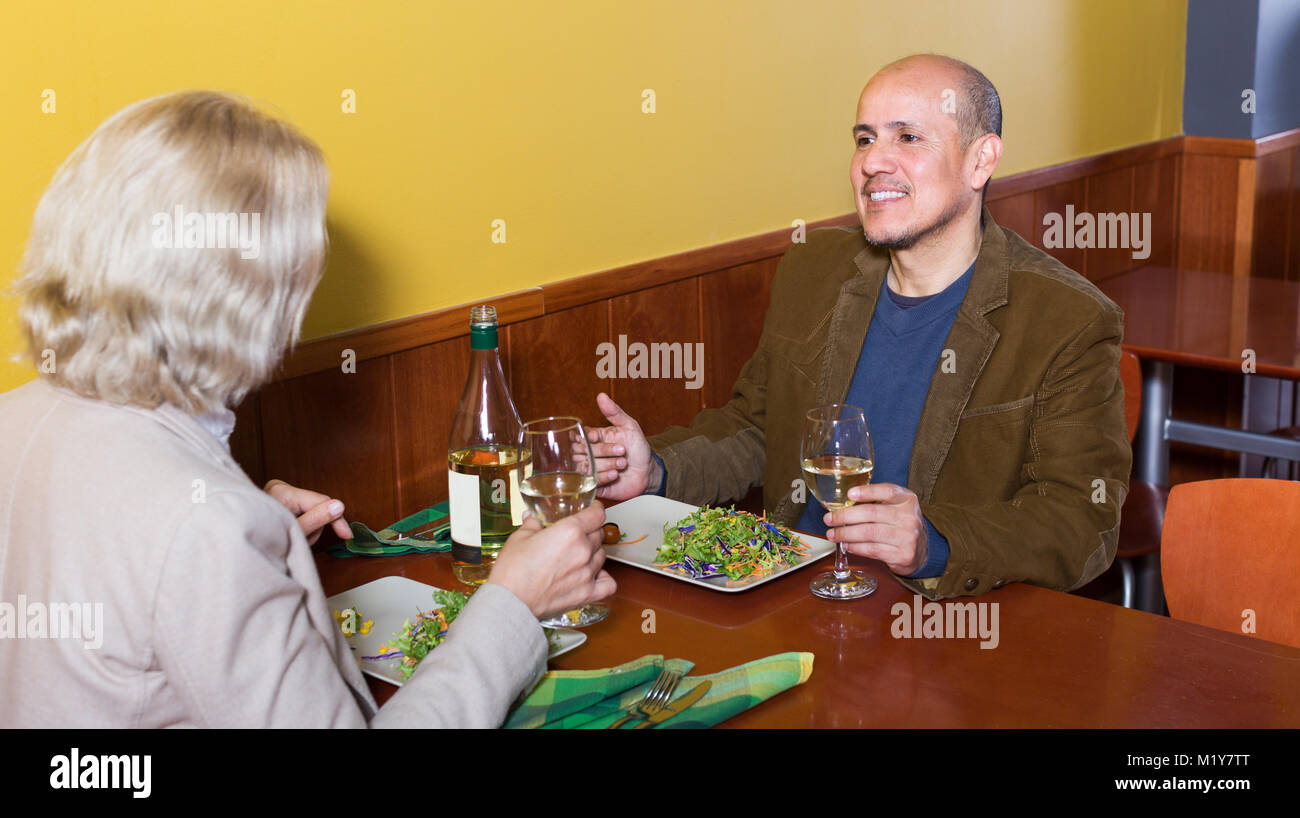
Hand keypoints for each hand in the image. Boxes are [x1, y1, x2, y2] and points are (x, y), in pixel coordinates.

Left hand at [264, 479, 352, 546]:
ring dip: (308, 529)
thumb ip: (317, 518)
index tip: (347, 535)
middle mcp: (281, 488)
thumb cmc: (260, 539)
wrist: (236, 544)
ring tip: (293, 538)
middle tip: (303, 540)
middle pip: (317, 506)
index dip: (336, 518)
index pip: (321, 501)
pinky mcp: (281, 501)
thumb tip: (339, 506)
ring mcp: (279, 493)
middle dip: (315, 527)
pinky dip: (302, 526)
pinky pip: (302, 512)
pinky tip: (292, 533)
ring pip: (311, 511)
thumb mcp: (294, 532)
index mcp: (283, 491)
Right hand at [488, 502, 616, 618]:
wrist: (511, 602)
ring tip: (578, 555)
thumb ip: (533, 524)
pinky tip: (593, 575)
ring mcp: (588, 573)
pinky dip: (604, 578)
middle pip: (599, 534)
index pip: (597, 514)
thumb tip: (533, 518)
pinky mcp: (587, 593)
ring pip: (602, 555)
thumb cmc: (512, 571)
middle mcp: (583, 550)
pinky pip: (609, 583)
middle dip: (590, 531)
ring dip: (593, 553)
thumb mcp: (519, 537)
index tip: (592, 509)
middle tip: (576, 535)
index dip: (595, 509)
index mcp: (570, 531)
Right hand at [587, 392, 659, 499]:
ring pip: (585, 466)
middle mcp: (590, 453)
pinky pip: (590, 481)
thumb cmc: (638, 448)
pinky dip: (604, 477)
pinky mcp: (594, 484)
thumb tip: (601, 396)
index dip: (586, 437)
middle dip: (602, 450)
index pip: (581, 435)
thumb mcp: (629, 426)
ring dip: (606, 464)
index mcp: (595, 438)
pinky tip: (616, 474)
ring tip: (623, 463)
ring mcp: (591, 469)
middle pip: (583, 451)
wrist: (647, 472)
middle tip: (622, 450)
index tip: (596, 438)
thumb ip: (614, 412)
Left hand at [822, 483, 927, 575]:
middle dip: (845, 516)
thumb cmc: (900, 524)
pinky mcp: (902, 555)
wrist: (920, 550)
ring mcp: (907, 537)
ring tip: (832, 534)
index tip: (849, 494)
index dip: (867, 492)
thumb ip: (876, 501)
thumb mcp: (895, 507)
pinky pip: (872, 549)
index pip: (887, 491)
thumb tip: (843, 503)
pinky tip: (846, 544)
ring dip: (845, 534)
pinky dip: (855, 547)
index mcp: (907, 499)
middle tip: (829, 519)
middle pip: (871, 513)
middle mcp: (909, 517)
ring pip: (868, 533)